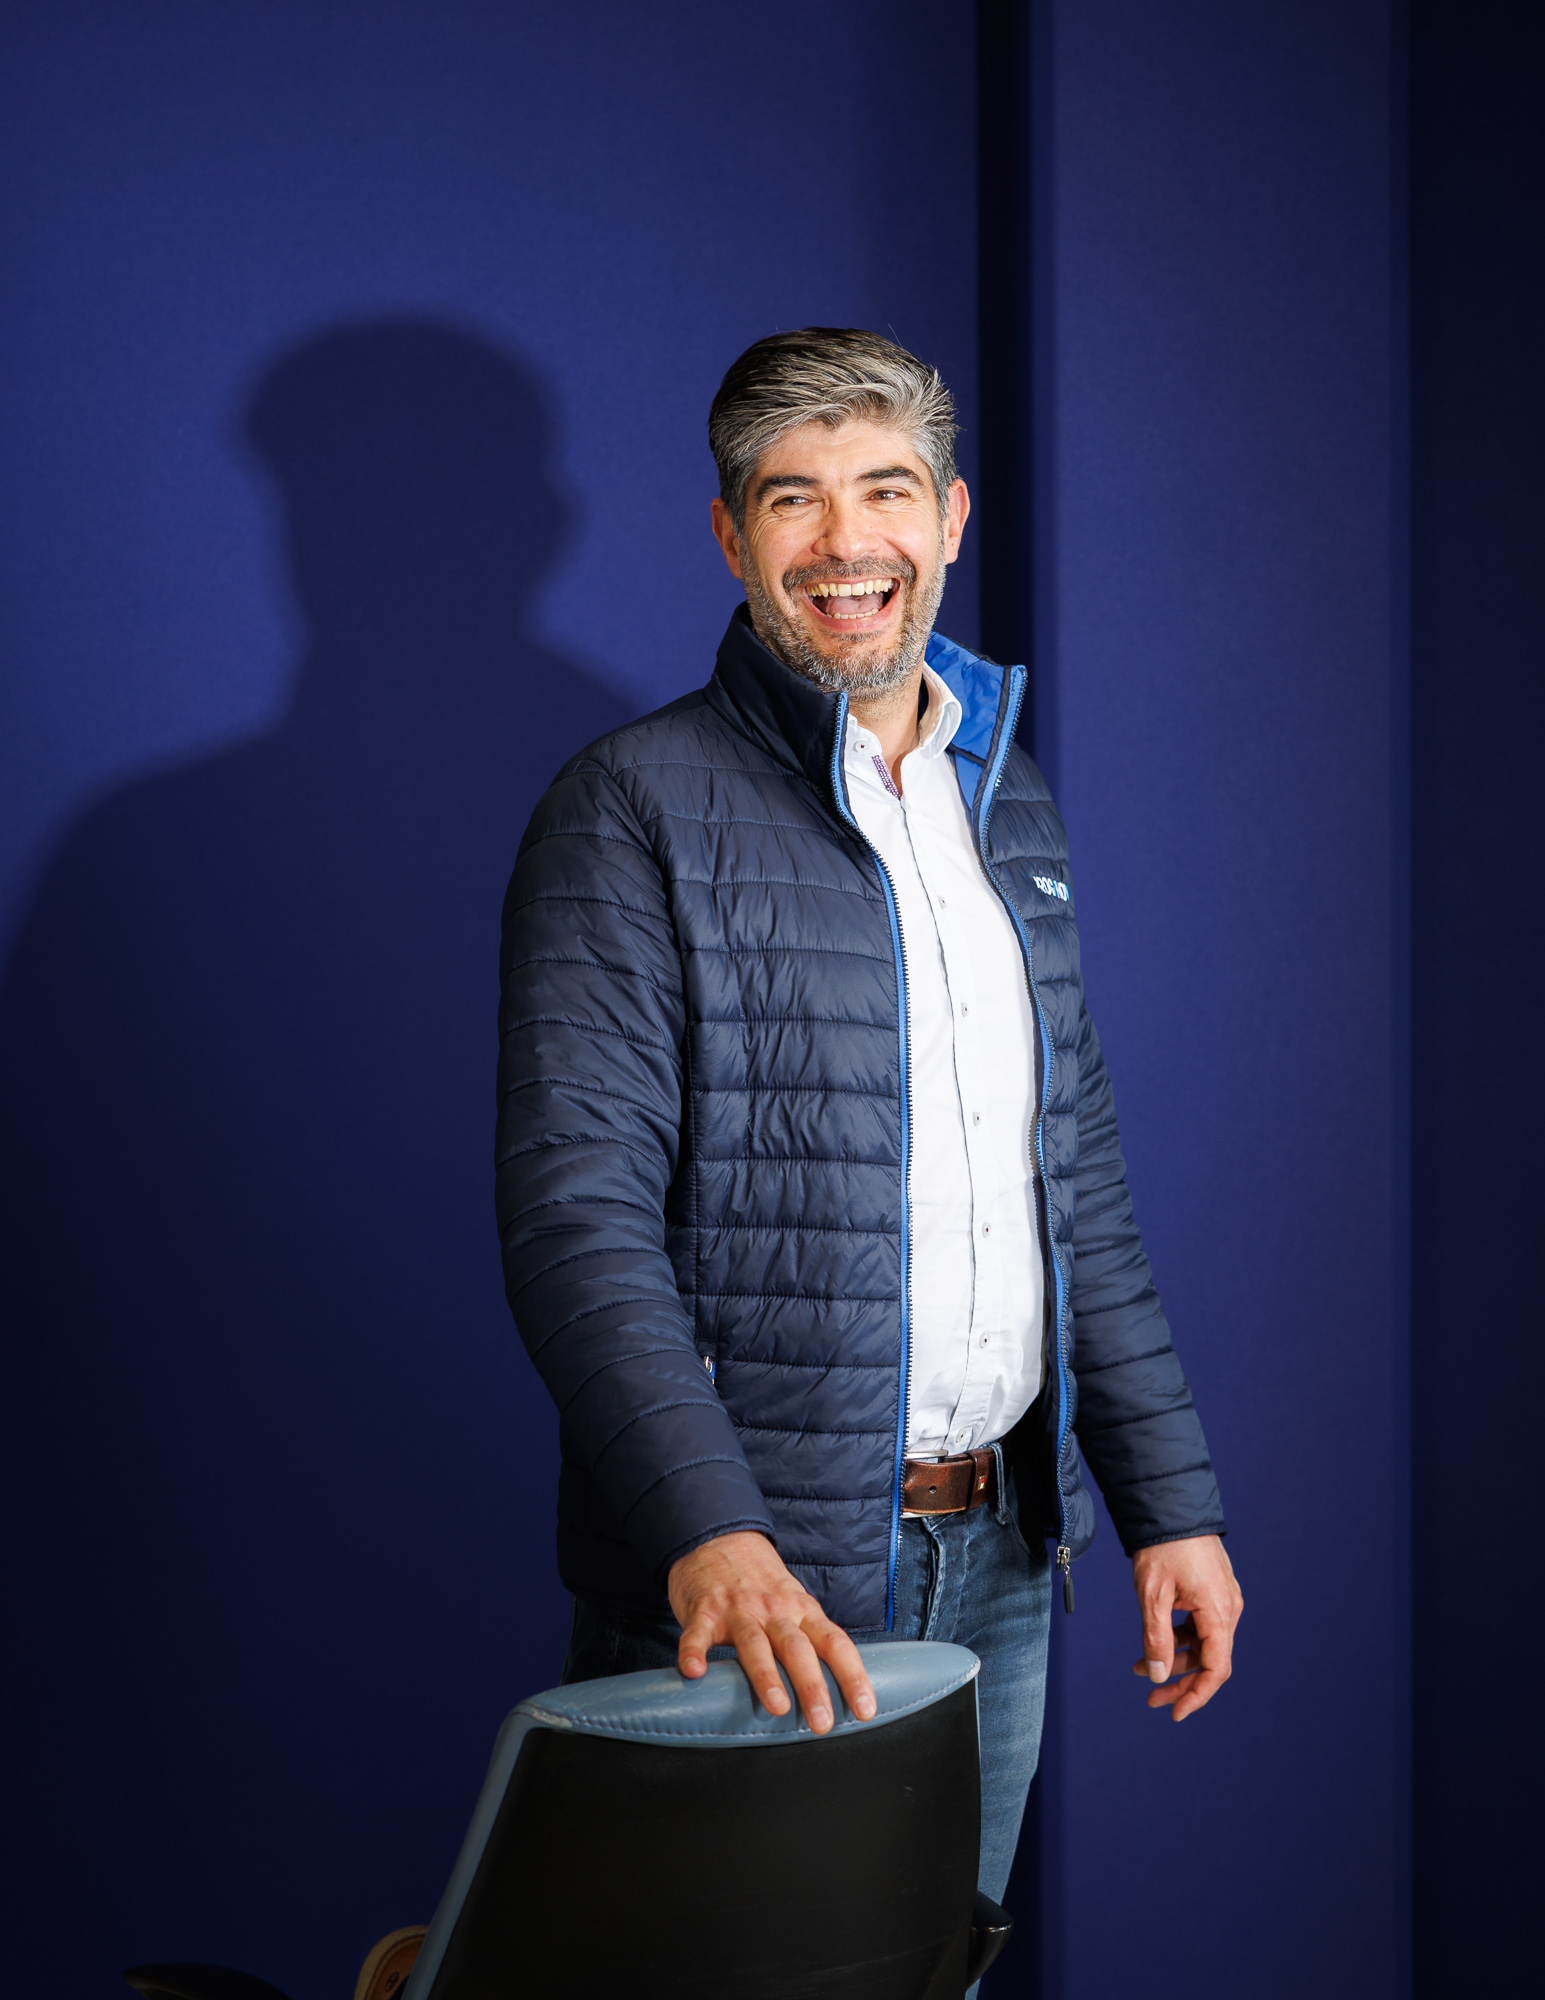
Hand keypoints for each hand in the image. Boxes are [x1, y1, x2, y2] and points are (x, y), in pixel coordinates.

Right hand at [668, 1530, 876, 1734]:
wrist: (717, 1536)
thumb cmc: (761, 1582)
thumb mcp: (794, 1602)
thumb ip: (810, 1638)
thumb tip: (836, 1689)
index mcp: (802, 1610)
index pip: (835, 1643)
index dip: (853, 1676)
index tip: (865, 1710)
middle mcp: (773, 1610)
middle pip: (797, 1647)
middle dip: (812, 1686)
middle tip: (822, 1723)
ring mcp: (737, 1610)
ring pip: (754, 1643)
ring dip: (766, 1675)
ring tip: (777, 1706)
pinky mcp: (703, 1611)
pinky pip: (697, 1634)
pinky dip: (693, 1652)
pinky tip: (694, 1671)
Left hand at [1129, 1534, 1241, 1720]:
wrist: (1170, 1506)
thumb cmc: (1162, 1547)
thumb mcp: (1152, 1595)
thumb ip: (1156, 1637)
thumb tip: (1158, 1675)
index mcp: (1218, 1611)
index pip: (1216, 1668)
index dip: (1197, 1695)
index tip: (1176, 1713)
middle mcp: (1227, 1608)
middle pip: (1209, 1660)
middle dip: (1180, 1682)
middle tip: (1151, 1698)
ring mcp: (1221, 1599)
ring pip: (1202, 1644)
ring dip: (1174, 1659)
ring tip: (1138, 1667)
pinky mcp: (1212, 1592)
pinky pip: (1199, 1626)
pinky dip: (1177, 1638)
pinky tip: (1152, 1644)